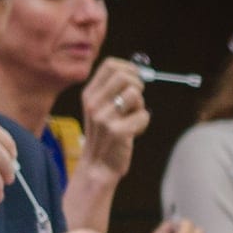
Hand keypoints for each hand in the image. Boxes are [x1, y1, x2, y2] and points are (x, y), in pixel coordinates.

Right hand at [77, 58, 151, 183]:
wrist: (97, 166)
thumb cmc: (104, 136)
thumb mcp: (99, 109)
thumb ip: (112, 91)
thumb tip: (137, 71)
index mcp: (89, 95)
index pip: (109, 65)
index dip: (128, 68)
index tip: (135, 78)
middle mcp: (94, 104)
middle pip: (125, 76)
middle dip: (138, 85)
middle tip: (137, 101)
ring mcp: (104, 118)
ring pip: (136, 94)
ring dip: (140, 106)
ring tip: (132, 118)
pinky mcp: (118, 132)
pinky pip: (143, 116)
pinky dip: (143, 124)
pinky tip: (132, 132)